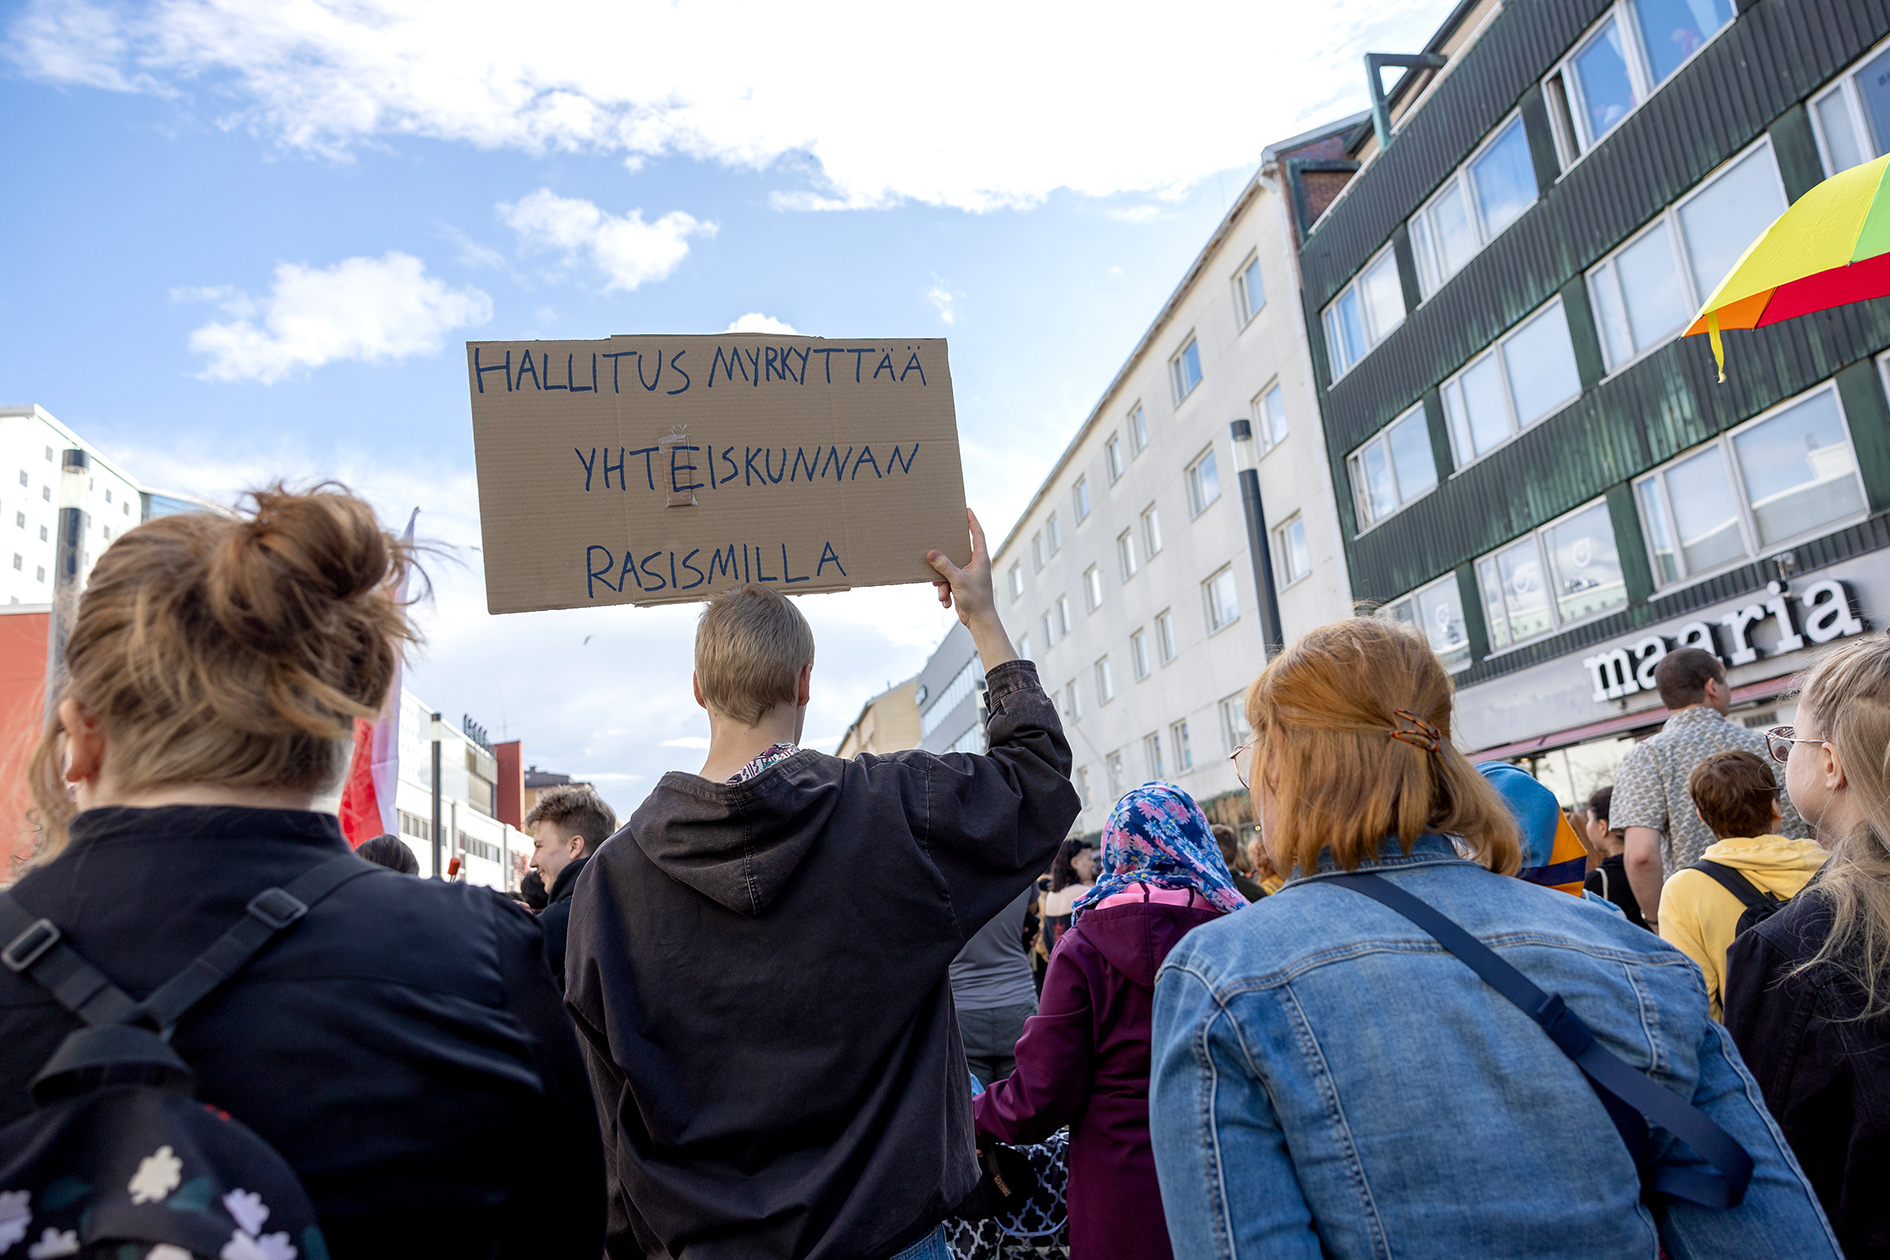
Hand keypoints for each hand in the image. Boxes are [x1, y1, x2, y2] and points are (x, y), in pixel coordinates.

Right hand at [930, 509, 1016, 670]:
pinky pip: (946, 583)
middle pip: (958, 551)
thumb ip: (944, 565)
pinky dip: (944, 592)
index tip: (967, 509)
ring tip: (943, 593)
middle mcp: (975, 565)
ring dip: (942, 582)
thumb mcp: (957, 580)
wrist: (979, 621)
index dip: (972, 521)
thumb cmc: (976, 599)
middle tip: (938, 539)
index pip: (977, 534)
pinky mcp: (961, 586)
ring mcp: (967, 575)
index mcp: (980, 559)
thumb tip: (931, 553)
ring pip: (948, 570)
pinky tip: (945, 601)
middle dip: (945, 556)